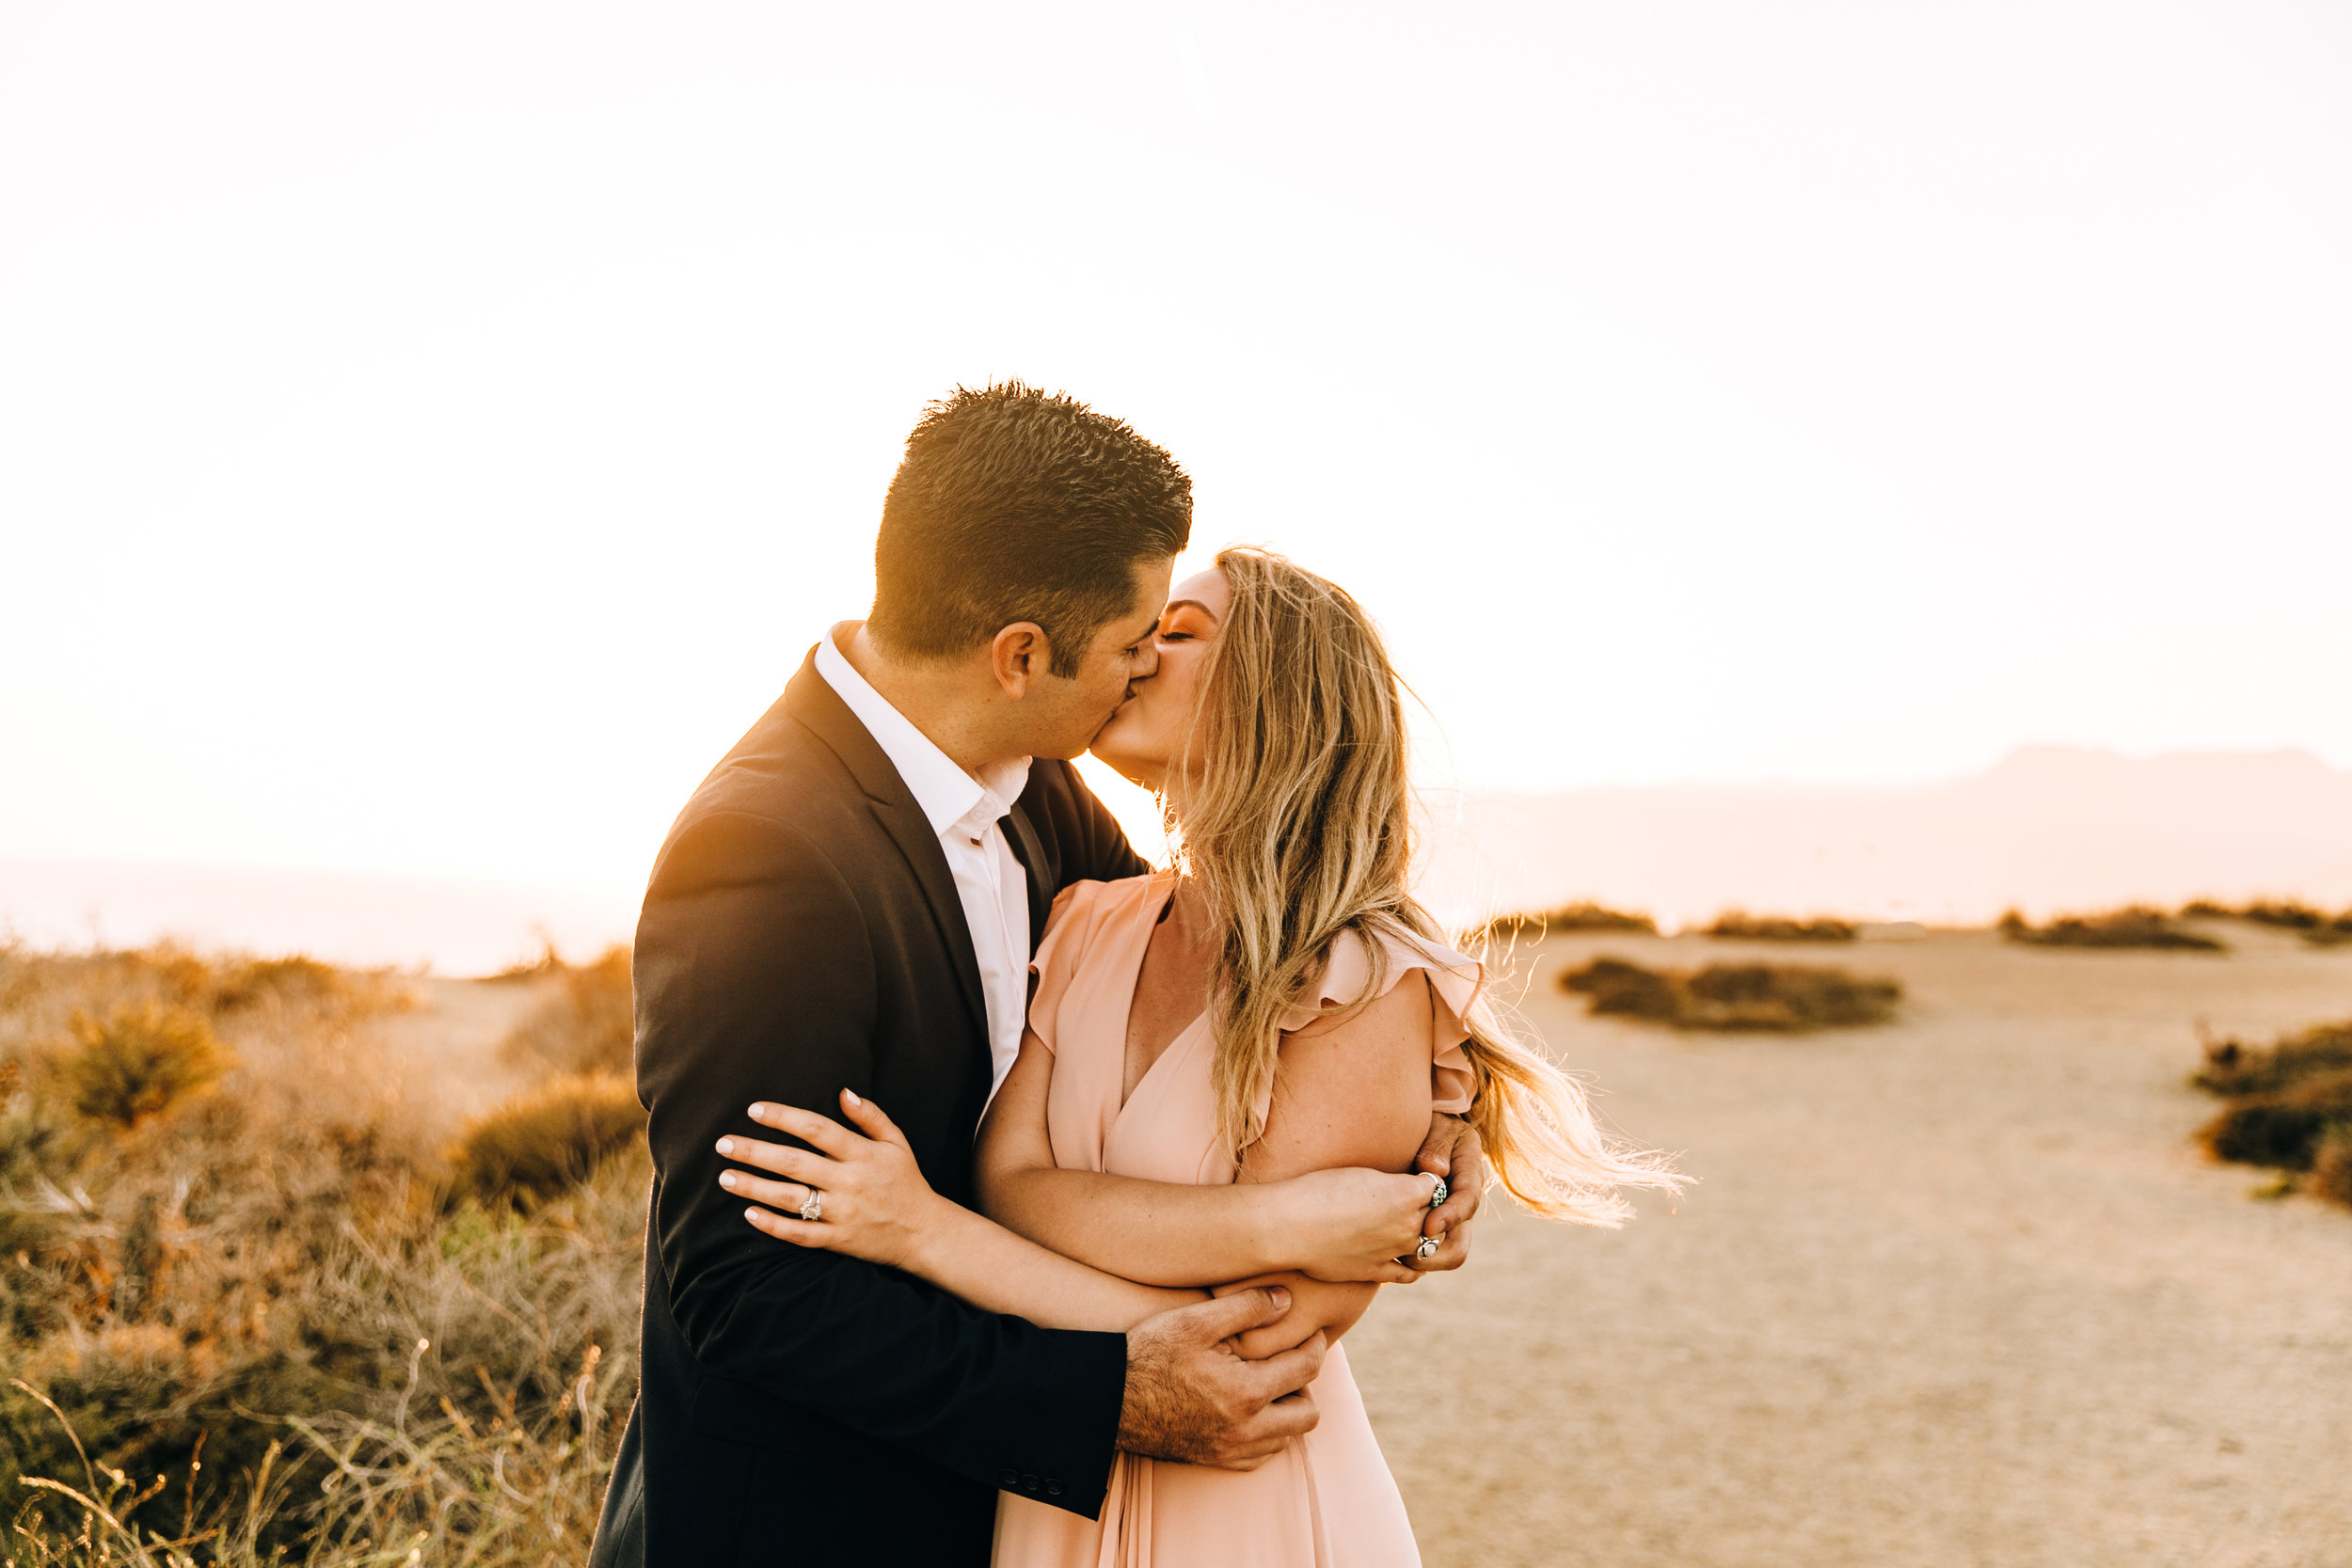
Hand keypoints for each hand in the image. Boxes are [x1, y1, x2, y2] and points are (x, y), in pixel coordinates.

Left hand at [726, 1090, 945, 1269]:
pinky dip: (774, 1225)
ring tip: (726, 1177)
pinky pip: (800, 1234)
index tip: (754, 1110)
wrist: (925, 1232)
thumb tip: (843, 1092)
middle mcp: (850, 1182)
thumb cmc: (907, 1182)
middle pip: (794, 1163)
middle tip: (723, 1143)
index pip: (817, 1129)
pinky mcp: (839, 1240)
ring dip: (754, 1187)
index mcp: (863, 1153)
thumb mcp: (897, 1143)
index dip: (784, 1118)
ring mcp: (843, 1213)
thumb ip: (871, 1116)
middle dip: (755, 1152)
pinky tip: (749, 1214)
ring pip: (791, 1199)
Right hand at [1118, 1288, 1325, 1469]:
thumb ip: (1247, 1306)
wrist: (1110, 1400)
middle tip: (1287, 1358)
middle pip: (1309, 1413)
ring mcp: (1232, 1450)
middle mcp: (1247, 1429)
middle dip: (1305, 1384)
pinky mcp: (1217, 1461)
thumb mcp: (1195, 1320)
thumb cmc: (1151, 1354)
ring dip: (1287, 1409)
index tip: (1309, 1330)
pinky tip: (1248, 1407)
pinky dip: (1266, 1433)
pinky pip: (1262, 1455)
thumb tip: (1287, 1300)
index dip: (1315, 1343)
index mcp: (1248, 1392)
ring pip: (1288, 1437)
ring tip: (1267, 1380)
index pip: (1307, 1368)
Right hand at [1269, 1167, 1448, 1284]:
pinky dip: (1414, 1265)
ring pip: (1429, 1246)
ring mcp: (1394, 1250)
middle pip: (1437, 1216)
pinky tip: (1408, 1257)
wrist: (1289, 1225)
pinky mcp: (1377, 1271)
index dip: (1425, 1182)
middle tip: (1416, 1202)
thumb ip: (1393, 1183)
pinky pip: (1409, 1272)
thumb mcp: (1363, 1173)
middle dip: (1430, 1209)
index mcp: (1406, 1193)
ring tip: (1411, 1228)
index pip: (1435, 1185)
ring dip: (1424, 1237)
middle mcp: (1407, 1223)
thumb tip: (1407, 1189)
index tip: (1416, 1179)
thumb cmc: (1320, 1189)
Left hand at [1408, 1112, 1484, 1273]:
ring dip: (1423, 1262)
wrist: (1426, 1128)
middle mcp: (1463, 1201)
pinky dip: (1411, 1258)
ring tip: (1395, 1257)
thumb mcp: (1438, 1124)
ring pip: (1445, 1255)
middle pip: (1460, 1244)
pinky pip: (1428, 1252)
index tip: (1429, 1226)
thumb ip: (1437, 1144)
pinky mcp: (1433, 1226)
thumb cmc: (1430, 1122)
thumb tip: (1435, 1169)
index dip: (1451, 1217)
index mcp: (1470, 1173)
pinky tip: (1388, 1255)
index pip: (1468, 1201)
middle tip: (1407, 1255)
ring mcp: (1449, 1217)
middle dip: (1436, 1255)